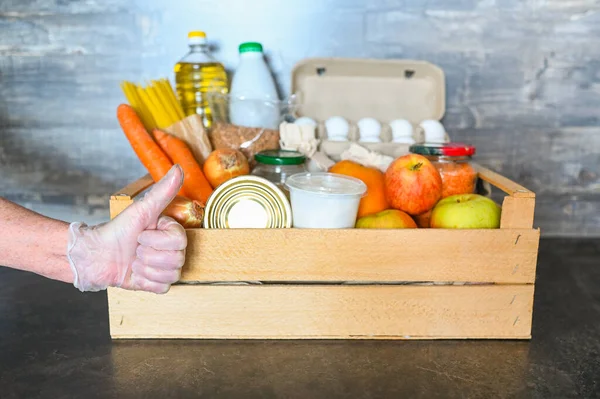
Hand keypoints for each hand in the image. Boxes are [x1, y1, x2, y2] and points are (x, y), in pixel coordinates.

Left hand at [67, 165, 186, 292]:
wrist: (95, 255)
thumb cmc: (116, 230)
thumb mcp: (141, 209)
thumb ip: (163, 191)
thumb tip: (178, 169)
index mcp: (171, 232)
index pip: (180, 241)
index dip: (158, 240)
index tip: (142, 234)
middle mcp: (171, 250)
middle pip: (177, 259)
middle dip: (150, 255)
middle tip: (136, 248)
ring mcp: (165, 268)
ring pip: (171, 275)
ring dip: (147, 268)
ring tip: (134, 261)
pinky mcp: (156, 284)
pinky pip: (162, 287)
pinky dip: (145, 281)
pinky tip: (135, 273)